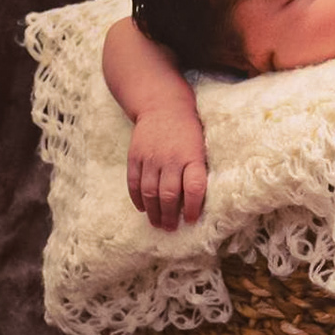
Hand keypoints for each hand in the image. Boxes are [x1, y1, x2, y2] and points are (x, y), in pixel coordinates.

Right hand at [127, 107, 207, 230]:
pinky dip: (137, 198)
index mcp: (192, 157)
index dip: (193, 207)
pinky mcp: (135, 156)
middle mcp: (171, 158)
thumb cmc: (188, 131)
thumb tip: (195, 202)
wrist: (163, 105)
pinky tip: (143, 208)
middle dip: (170, 216)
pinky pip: (134, 183)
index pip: (194, 187)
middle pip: (169, 195)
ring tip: (158, 223)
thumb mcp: (200, 148)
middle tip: (171, 228)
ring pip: (150, 193)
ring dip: (153, 212)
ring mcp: (151, 157)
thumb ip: (197, 171)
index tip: (192, 219)